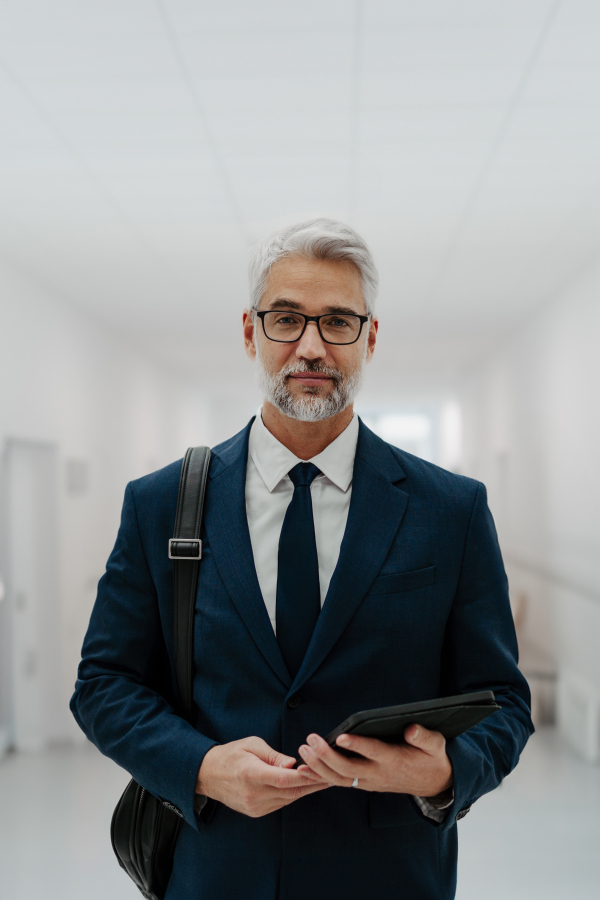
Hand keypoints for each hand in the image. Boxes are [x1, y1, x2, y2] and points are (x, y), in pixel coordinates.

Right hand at [196, 736, 328, 817]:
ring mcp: (254, 806)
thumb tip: (293, 764)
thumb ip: (274, 755)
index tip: (321, 770)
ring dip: (306, 790)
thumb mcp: (252, 745)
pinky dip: (293, 795)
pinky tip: (304, 787)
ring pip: (287, 800)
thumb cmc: (231, 755)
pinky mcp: (256, 812)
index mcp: (251, 774)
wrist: (208, 774)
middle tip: (332, 775)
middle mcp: (253, 794)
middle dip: (312, 784)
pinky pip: (280, 803)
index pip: (284, 779)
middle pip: (290, 792)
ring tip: (324, 780)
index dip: (305, 776)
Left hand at [297, 724, 452, 796]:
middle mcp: (379, 774)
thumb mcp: (435, 745)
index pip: (373, 752)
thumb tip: (411, 729)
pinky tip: (305, 768)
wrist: (434, 783)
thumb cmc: (432, 758)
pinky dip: (321, 776)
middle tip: (310, 740)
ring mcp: (370, 781)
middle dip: (327, 755)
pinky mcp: (364, 783)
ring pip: (340, 779)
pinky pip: (339, 782)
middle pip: (348, 769)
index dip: (357, 745)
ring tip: (303, 750)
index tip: (340, 736)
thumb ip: (424, 737)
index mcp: (395, 760)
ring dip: (319, 766)